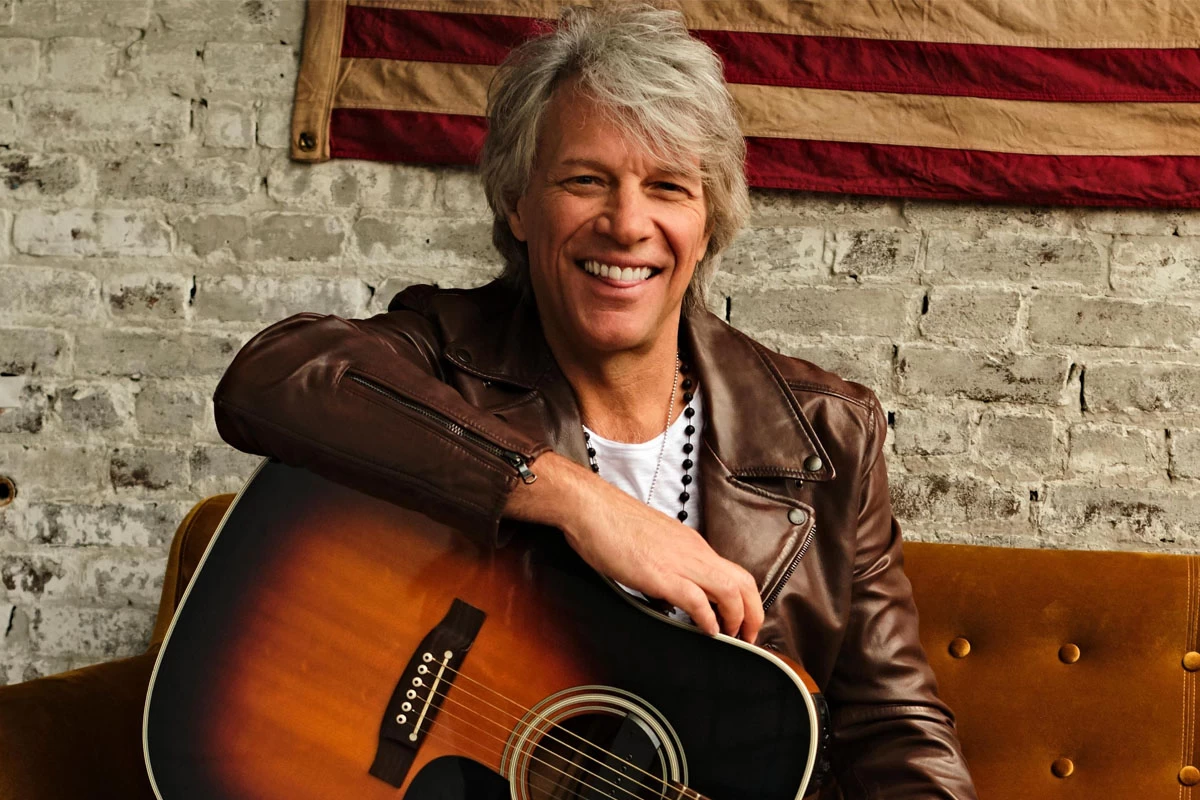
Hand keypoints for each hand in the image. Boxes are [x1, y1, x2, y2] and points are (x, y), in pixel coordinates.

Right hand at [504, 452, 763, 641]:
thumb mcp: (650, 548)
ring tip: (734, 639)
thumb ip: (665, 573)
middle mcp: (694, 551)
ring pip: (731, 591)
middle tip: (749, 637)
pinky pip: (698, 601)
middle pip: (744, 582)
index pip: (733, 572)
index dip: (746, 600)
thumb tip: (669, 603)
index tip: (742, 622)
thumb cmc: (612, 524)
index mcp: (692, 544)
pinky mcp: (661, 575)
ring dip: (737, 620)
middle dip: (754, 614)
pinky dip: (708, 620)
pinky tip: (707, 632)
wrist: (591, 507)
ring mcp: (679, 562)